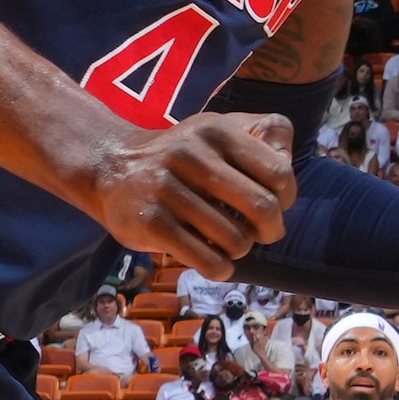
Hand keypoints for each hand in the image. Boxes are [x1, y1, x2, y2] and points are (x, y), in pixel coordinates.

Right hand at [67, 110, 294, 276]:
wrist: (112, 167)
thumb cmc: (182, 157)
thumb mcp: (218, 131)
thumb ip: (263, 138)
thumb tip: (286, 179)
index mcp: (216, 131)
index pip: (279, 173)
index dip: (286, 198)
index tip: (275, 205)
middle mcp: (191, 155)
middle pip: (263, 209)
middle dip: (271, 231)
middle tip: (262, 235)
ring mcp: (168, 190)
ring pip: (237, 240)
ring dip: (240, 250)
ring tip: (228, 242)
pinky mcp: (151, 223)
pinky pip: (209, 260)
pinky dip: (221, 268)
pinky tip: (215, 261)